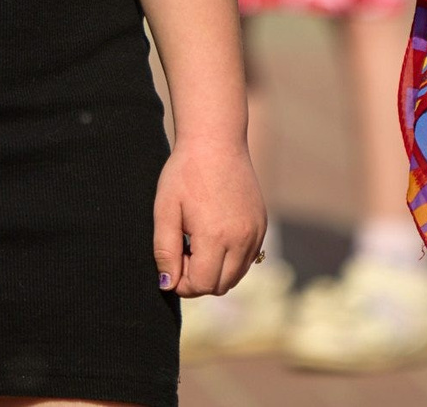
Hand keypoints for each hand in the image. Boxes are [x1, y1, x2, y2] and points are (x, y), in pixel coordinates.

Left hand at [152, 138, 265, 297]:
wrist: (216, 141)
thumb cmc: (185, 173)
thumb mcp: (165, 210)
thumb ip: (165, 251)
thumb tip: (168, 285)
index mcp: (215, 236)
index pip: (201, 285)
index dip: (182, 282)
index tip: (172, 260)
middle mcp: (241, 239)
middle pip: (219, 286)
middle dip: (198, 279)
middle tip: (183, 250)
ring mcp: (255, 233)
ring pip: (235, 276)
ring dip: (215, 271)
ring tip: (197, 242)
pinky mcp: (261, 226)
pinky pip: (247, 260)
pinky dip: (230, 259)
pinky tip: (214, 235)